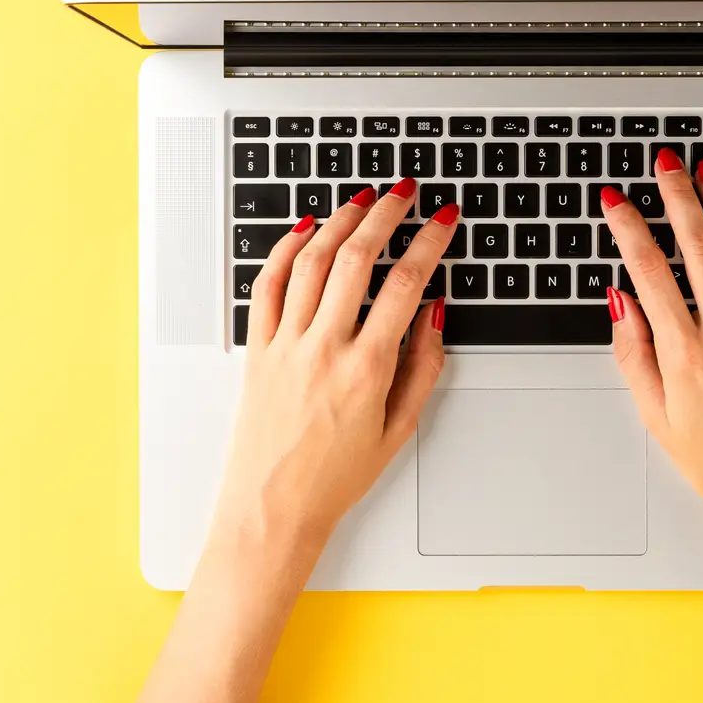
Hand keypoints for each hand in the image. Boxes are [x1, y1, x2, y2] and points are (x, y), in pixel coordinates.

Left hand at [211, 179, 457, 556]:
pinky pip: (267, 285)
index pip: (406, 284)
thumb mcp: (399, 430)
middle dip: (386, 214)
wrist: (273, 510)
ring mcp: (286, 345)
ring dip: (340, 221)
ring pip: (312, 261)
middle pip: (357, 258)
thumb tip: (435, 314)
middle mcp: (324, 349)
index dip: (431, 241)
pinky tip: (304, 229)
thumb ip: (424, 368)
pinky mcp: (257, 349)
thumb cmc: (335, 478)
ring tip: (362, 200)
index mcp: (367, 369)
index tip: (445, 219)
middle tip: (404, 193)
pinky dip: (284, 249)